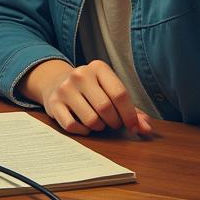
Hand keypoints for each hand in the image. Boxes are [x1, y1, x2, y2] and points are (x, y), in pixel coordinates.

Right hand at [30, 59, 153, 135]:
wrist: (57, 82)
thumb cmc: (93, 91)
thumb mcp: (111, 92)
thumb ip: (132, 111)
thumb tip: (146, 129)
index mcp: (98, 67)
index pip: (119, 94)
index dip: (130, 115)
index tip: (133, 126)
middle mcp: (79, 74)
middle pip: (106, 108)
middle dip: (114, 122)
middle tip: (112, 122)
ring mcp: (64, 88)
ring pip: (91, 120)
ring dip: (99, 127)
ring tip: (97, 121)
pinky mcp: (53, 103)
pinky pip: (73, 126)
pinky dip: (82, 131)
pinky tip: (82, 124)